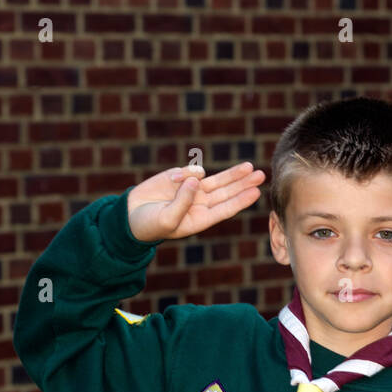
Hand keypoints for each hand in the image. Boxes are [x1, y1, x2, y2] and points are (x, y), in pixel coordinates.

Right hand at [126, 160, 265, 243]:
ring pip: (217, 180)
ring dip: (233, 174)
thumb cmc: (149, 224)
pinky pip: (192, 171)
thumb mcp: (167, 219)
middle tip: (261, 175)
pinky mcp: (181, 177)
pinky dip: (186, 172)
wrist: (130, 215)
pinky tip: (173, 180)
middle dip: (244, 183)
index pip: (225, 209)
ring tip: (249, 167)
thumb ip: (182, 202)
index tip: (256, 192)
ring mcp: (192, 190)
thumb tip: (197, 180)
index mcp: (200, 219)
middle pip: (227, 192)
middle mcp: (200, 204)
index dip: (241, 200)